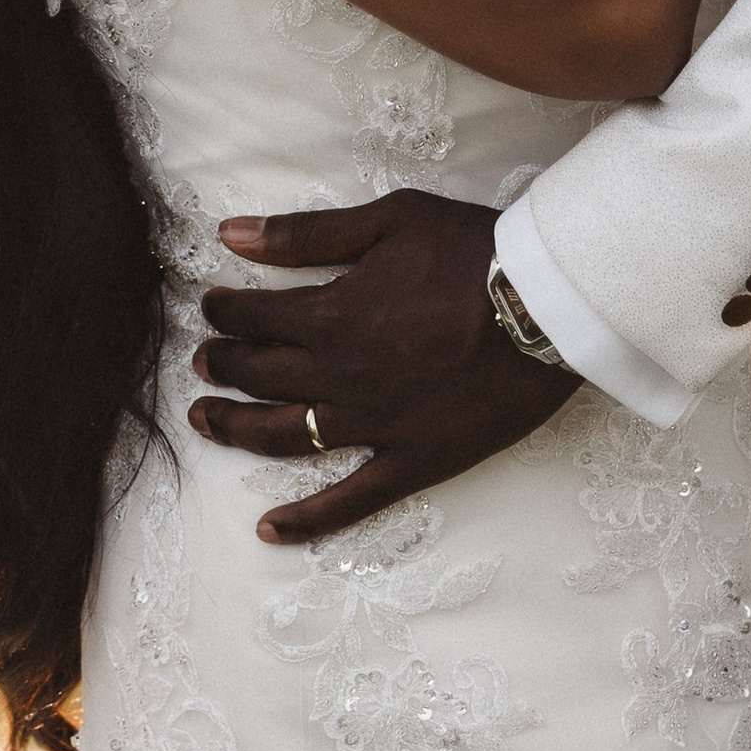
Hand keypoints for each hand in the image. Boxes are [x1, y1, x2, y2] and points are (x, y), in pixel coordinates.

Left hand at [194, 191, 580, 543]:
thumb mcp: (389, 221)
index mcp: (330, 318)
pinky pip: (350, 501)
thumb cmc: (474, 252)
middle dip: (223, 365)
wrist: (547, 305)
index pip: (254, 318)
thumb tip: (229, 235)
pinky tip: (269, 529)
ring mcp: (374, 426)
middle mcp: (339, 378)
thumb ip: (305, 234)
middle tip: (203, 361)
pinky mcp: (413, 462)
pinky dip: (307, 519)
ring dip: (236, 429)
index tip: (210, 309)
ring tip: (205, 422)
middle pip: (260, 376)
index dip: (225, 312)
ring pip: (284, 435)